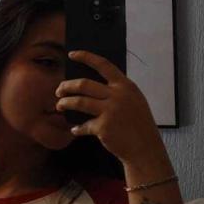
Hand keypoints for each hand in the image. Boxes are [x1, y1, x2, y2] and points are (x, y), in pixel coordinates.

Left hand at [55, 50, 164, 164]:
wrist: (145, 149)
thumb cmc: (139, 126)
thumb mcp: (135, 101)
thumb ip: (118, 92)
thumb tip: (94, 87)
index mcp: (126, 86)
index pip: (103, 65)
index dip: (86, 57)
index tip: (72, 54)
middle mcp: (118, 95)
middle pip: (84, 84)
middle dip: (67, 86)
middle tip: (59, 90)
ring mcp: (110, 111)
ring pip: (79, 102)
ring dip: (66, 103)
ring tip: (59, 105)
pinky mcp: (103, 127)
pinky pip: (84, 125)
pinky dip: (77, 128)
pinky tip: (74, 130)